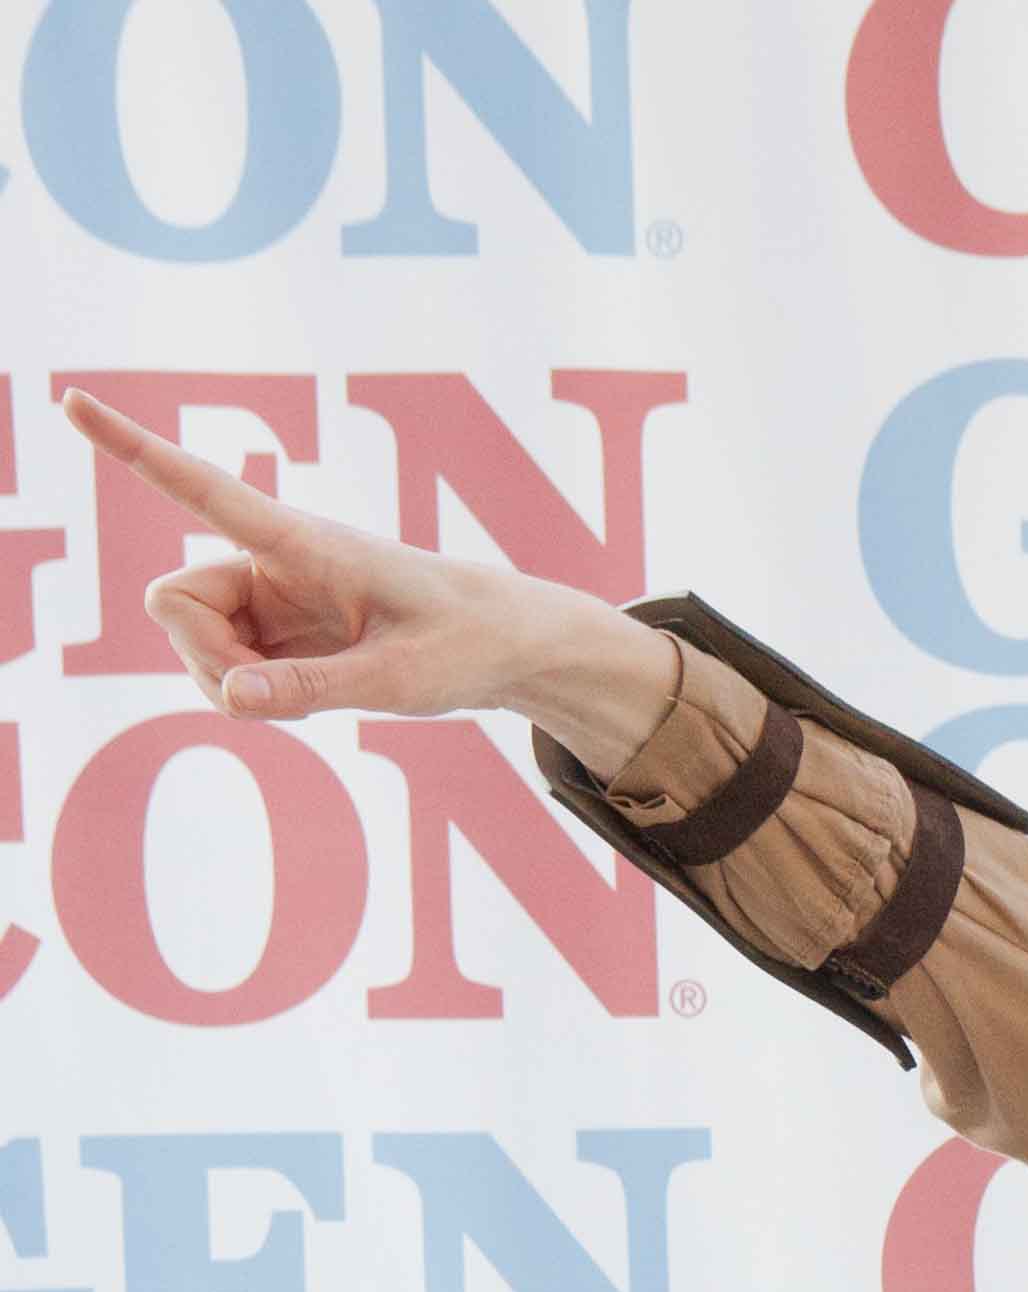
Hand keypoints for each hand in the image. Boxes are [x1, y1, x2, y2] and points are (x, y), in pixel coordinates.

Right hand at [59, 388, 680, 771]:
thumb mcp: (398, 680)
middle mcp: (269, 558)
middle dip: (206, 658)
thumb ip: (314, 690)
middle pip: (173, 603)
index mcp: (300, 542)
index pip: (200, 488)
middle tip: (279, 696)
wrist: (501, 643)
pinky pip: (225, 668)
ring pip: (192, 642)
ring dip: (233, 683)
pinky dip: (253, 695)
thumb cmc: (462, 644)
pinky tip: (307, 695)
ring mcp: (267, 593)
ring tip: (315, 694)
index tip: (70, 398)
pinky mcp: (273, 627)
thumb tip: (231, 700)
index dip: (132, 449)